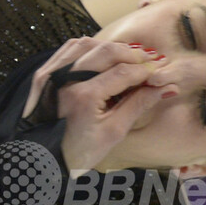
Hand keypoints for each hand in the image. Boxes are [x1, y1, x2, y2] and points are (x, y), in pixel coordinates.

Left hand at [22, 38, 177, 174]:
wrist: (41, 160)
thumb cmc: (77, 152)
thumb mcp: (113, 133)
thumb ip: (139, 105)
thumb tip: (165, 88)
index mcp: (84, 97)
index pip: (124, 72)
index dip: (147, 69)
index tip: (162, 68)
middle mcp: (66, 79)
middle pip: (107, 52)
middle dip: (133, 53)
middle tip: (152, 59)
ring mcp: (52, 74)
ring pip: (88, 44)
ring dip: (111, 47)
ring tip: (130, 56)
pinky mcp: (44, 74)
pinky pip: (69, 49)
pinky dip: (89, 47)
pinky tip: (103, 54)